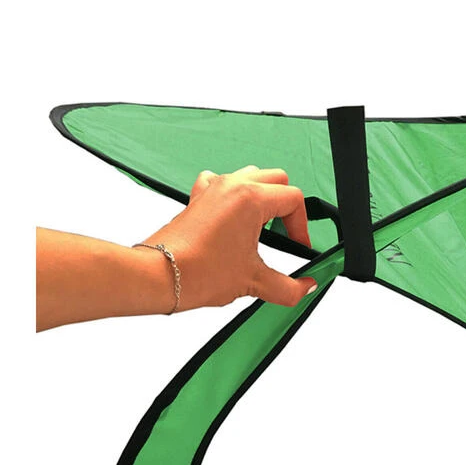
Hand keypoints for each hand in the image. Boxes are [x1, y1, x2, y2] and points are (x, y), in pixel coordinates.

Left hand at [136, 164, 317, 310]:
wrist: (160, 276)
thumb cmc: (198, 272)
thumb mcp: (254, 282)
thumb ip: (289, 287)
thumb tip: (305, 288)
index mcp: (251, 199)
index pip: (294, 199)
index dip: (302, 226)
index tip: (298, 246)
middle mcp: (232, 186)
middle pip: (276, 180)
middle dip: (286, 207)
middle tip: (285, 235)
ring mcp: (212, 189)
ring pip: (250, 176)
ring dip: (263, 197)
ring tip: (262, 229)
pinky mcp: (197, 199)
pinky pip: (221, 182)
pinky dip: (233, 196)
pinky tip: (233, 219)